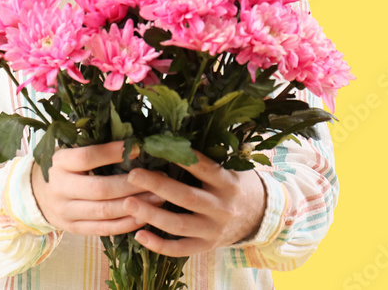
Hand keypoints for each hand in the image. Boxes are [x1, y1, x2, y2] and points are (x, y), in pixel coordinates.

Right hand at [31, 141, 164, 235]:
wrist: (36, 194)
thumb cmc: (63, 167)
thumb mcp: (70, 150)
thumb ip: (94, 146)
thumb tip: (133, 140)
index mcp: (59, 162)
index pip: (87, 157)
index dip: (113, 153)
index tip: (139, 148)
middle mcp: (60, 188)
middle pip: (101, 188)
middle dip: (133, 185)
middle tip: (159, 179)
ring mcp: (66, 211)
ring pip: (105, 212)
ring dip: (135, 206)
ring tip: (159, 197)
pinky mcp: (73, 228)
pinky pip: (103, 229)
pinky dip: (126, 224)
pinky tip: (144, 216)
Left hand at [123, 151, 266, 256]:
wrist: (260, 217)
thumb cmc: (236, 185)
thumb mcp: (230, 169)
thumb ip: (207, 159)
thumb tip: (171, 139)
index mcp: (228, 183)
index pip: (203, 168)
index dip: (181, 158)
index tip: (155, 147)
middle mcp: (222, 208)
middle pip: (186, 197)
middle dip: (157, 185)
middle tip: (132, 175)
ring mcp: (214, 230)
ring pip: (179, 225)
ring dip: (151, 214)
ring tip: (127, 203)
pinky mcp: (207, 247)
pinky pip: (181, 249)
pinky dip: (159, 245)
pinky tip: (138, 235)